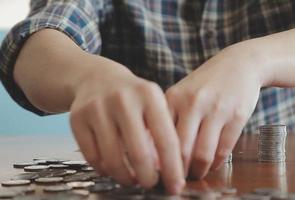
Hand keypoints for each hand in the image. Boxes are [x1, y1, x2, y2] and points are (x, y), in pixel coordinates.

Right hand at [69, 55, 184, 193]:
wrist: (97, 78)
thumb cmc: (132, 97)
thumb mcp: (154, 103)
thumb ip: (163, 132)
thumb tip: (171, 172)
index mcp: (149, 95)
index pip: (166, 140)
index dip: (172, 169)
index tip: (175, 186)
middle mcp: (123, 99)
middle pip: (139, 154)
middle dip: (147, 178)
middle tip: (151, 184)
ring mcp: (97, 108)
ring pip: (112, 160)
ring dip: (125, 177)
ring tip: (131, 179)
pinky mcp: (77, 118)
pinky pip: (92, 157)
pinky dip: (104, 169)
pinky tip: (112, 168)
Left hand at [165, 44, 264, 178]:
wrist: (239, 64)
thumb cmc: (206, 83)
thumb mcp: (181, 93)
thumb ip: (169, 117)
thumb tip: (154, 152)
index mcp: (173, 97)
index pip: (159, 137)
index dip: (158, 160)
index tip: (158, 172)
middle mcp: (192, 103)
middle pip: (180, 150)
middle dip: (178, 172)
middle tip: (177, 180)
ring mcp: (216, 109)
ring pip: (202, 154)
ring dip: (198, 171)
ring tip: (195, 174)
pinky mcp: (236, 116)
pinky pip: (223, 149)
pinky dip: (216, 163)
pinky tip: (212, 164)